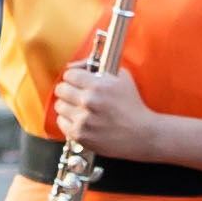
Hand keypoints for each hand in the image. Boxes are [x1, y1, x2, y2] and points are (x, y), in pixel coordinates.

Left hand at [51, 61, 169, 164]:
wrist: (142, 134)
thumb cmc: (132, 105)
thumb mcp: (122, 78)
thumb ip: (98, 67)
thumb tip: (73, 66)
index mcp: (99, 86)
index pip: (69, 75)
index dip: (75, 77)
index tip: (79, 82)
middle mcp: (89, 101)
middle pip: (61, 89)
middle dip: (69, 90)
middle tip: (78, 95)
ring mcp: (83, 119)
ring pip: (59, 106)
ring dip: (69, 106)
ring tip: (82, 109)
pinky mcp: (79, 134)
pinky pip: (61, 122)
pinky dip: (70, 121)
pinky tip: (83, 121)